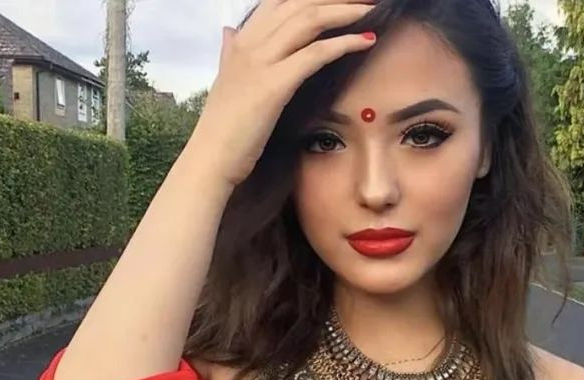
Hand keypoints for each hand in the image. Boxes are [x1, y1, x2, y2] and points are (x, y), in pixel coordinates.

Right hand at [191, 0, 376, 187]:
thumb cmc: (223, 126)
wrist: (210, 158)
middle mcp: (250, 43)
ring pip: (309, 20)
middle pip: (299, 3)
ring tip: (373, 9)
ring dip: (346, 11)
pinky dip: (345, 43)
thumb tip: (229, 31)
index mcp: (242, 40)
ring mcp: (260, 62)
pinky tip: (367, 40)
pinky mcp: (274, 84)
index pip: (279, 0)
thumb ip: (230, 52)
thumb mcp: (226, 79)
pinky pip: (315, 54)